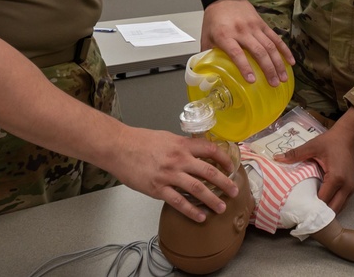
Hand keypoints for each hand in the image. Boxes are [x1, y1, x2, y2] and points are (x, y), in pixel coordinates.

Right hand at [111, 126, 239, 222]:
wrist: (118, 147)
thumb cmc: (140, 141)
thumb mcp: (166, 137)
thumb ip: (181, 145)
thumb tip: (195, 152)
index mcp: (182, 144)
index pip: (210, 149)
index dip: (224, 159)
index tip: (231, 167)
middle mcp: (179, 159)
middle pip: (208, 172)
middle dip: (224, 183)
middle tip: (234, 191)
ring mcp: (169, 175)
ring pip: (197, 189)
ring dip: (212, 199)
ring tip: (222, 207)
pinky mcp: (158, 188)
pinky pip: (179, 202)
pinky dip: (192, 211)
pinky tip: (200, 216)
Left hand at [201, 0, 293, 85]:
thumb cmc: (214, 19)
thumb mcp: (206, 37)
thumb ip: (207, 55)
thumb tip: (208, 75)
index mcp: (225, 36)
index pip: (237, 53)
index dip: (245, 67)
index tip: (252, 81)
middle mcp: (241, 31)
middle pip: (258, 51)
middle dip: (268, 69)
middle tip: (274, 84)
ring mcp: (254, 27)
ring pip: (270, 46)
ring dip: (278, 63)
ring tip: (283, 78)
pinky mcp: (263, 24)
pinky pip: (276, 38)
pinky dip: (284, 50)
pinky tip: (290, 61)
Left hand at [274, 115, 353, 213]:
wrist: (348, 137)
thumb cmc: (331, 142)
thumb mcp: (312, 146)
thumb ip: (295, 154)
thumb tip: (277, 158)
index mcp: (336, 178)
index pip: (323, 200)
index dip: (312, 208)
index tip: (299, 212)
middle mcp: (346, 186)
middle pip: (333, 210)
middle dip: (319, 214)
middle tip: (304, 216)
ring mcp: (351, 188)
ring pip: (339, 208)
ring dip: (327, 211)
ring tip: (311, 212)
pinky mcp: (352, 188)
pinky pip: (342, 203)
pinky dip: (332, 205)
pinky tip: (321, 204)